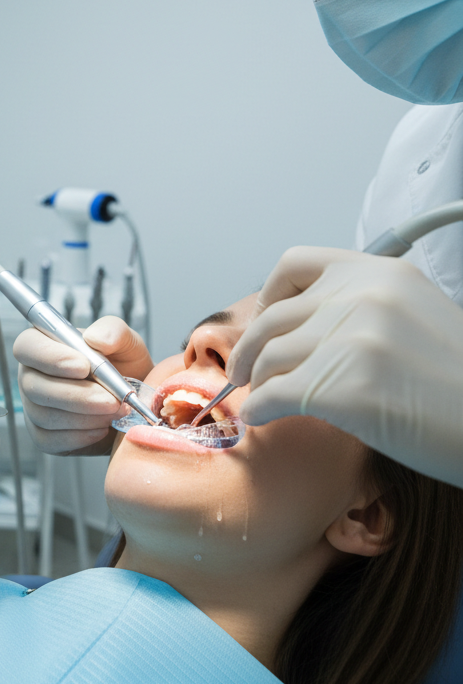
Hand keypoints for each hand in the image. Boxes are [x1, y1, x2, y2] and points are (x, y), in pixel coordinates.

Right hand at [14, 316, 153, 455]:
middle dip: (77, 395)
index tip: (83, 367)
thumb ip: (113, 331)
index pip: (27, 346)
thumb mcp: (127, 343)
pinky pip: (51, 440)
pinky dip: (82, 436)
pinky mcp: (43, 436)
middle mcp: (32, 375)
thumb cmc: (124, 367)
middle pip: (35, 386)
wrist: (133, 403)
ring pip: (45, 415)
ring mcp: (33, 407)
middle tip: (112, 400)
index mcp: (45, 345)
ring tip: (115, 412)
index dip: (50, 357)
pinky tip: (102, 427)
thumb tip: (94, 338)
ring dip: (85, 417)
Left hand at [227, 246, 462, 482]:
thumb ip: (362, 309)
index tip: (264, 319)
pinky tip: (264, 419)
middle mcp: (362, 297)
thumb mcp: (417, 316)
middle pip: (272, 318)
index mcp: (380, 274)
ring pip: (269, 359)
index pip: (296, 264)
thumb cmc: (459, 383)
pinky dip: (261, 411)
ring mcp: (350, 340)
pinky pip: (274, 396)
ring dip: (256, 383)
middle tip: (243, 372)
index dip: (268, 295)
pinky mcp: (341, 387)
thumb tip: (301, 330)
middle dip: (250, 349)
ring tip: (258, 398)